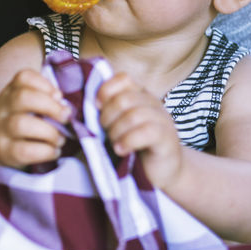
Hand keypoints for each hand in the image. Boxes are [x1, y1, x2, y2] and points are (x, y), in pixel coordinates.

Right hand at [0, 68, 70, 167]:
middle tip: (66, 117)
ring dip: (48, 132)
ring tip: (61, 139)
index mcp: (12, 91)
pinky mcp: (4, 151)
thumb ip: (49, 101)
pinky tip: (54, 151)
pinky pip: (24, 150)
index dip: (45, 84)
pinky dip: (45, 151)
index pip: (24, 77)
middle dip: (50, 107)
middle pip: (23, 98)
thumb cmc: (29, 122)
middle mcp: (4, 107)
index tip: (59, 96)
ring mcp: (1, 129)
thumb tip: (66, 107)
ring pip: (21, 124)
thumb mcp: (33, 106)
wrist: (3, 148)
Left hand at [98, 73, 182, 187]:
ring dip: (116, 131)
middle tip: (105, 132)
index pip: (123, 79)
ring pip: (133, 115)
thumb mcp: (121, 125)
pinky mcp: (167, 138)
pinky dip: (128, 141)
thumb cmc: (137, 147)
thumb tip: (83, 105)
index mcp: (141, 96)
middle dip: (107, 117)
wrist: (164, 171)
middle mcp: (153, 103)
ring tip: (114, 144)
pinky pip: (146, 131)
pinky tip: (121, 150)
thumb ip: (110, 112)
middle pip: (124, 99)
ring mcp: (163, 119)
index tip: (97, 107)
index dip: (106, 91)